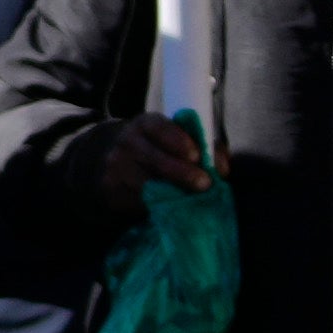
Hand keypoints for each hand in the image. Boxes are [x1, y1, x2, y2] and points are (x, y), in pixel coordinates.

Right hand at [85, 112, 218, 205]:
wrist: (115, 164)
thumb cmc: (158, 150)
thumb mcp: (175, 139)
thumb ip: (203, 147)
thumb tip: (222, 167)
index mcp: (145, 124)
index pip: (158, 127)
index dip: (178, 140)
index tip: (197, 156)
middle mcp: (127, 141)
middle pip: (154, 158)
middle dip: (183, 173)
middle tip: (205, 184)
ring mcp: (115, 166)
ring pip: (146, 183)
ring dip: (172, 194)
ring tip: (192, 200)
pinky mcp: (111, 190)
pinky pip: (136, 201)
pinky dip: (156, 206)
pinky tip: (171, 209)